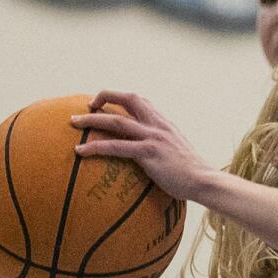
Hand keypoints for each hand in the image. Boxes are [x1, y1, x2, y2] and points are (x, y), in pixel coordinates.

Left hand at [70, 91, 213, 202]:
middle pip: (127, 100)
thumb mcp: (178, 152)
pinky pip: (116, 147)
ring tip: (73, 123)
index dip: (121, 97)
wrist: (204, 181)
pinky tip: (80, 152)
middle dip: (103, 97)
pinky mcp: (149, 154)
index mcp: (164, 124)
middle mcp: (158, 126)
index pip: (141, 100)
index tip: (105, 102)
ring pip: (116, 121)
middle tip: (84, 107)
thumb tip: (152, 154)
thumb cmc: (192, 173)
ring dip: (92, 120)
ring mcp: (153, 138)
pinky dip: (95, 147)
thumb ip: (164, 146)